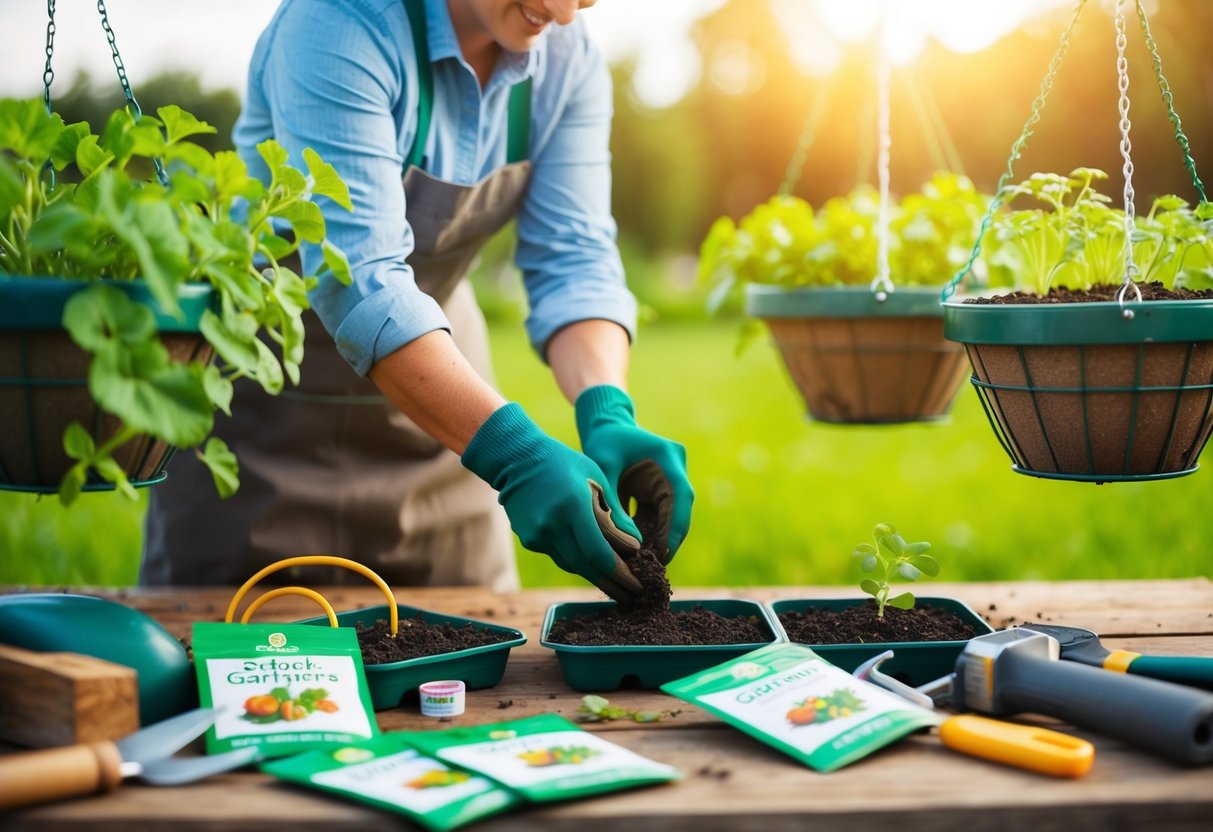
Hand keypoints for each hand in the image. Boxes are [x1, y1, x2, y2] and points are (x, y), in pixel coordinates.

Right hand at [461, 403, 643, 600]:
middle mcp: (552, 526)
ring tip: (619, 585)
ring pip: (573, 565)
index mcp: (572, 506)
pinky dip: (578, 560)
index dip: (621, 573)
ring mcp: (537, 535)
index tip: (639, 582)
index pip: (599, 553)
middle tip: (633, 596)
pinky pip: (560, 556)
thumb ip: (615, 513)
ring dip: (596, 575)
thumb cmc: (564, 463)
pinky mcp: (530, 540)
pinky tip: (593, 562)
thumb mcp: (596, 479)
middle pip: (586, 567)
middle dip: (613, 585)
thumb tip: (635, 546)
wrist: (517, 459)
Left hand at [575, 385, 692, 561]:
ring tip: (645, 566)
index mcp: (668, 458)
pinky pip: (660, 516)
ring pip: (671, 517)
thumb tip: (627, 543)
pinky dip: (649, 533)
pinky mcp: (660, 490)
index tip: (664, 554)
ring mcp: (670, 480)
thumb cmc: (603, 440)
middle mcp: (675, 469)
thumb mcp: (604, 467)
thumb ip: (614, 501)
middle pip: (680, 511)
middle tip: (654, 568)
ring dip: (659, 539)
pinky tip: (636, 553)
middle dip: (668, 540)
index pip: (681, 497)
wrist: (605, 424)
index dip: (675, 528)